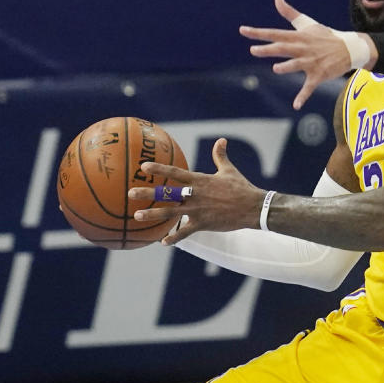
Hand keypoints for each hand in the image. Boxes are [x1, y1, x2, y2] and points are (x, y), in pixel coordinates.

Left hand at [128, 138, 264, 244]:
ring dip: (152, 215)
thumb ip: (220, 156)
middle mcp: (195, 195)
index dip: (159, 169)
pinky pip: (185, 232)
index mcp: (200, 180)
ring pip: (170, 213)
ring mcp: (198, 210)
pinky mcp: (203, 224)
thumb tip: (221, 140)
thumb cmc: (241, 187)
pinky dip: (174, 238)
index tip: (143, 167)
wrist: (253, 207)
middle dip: (147, 193)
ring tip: (137, 216)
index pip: (175, 173)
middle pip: (167, 193)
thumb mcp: (229, 170)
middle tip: (130, 193)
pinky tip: (162, 242)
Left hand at [240, 0, 365, 109]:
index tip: (243, 31)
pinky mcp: (319, 74)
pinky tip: (296, 105)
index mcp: (298, 37)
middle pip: (284, 48)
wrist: (349, 48)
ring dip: (287, 67)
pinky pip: (309, 87)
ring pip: (297, 65)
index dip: (259, 33)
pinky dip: (303, 96)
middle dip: (269, 49)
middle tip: (253, 50)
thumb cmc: (324, 36)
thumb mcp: (307, 22)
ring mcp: (311, 62)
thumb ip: (289, 12)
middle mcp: (303, 48)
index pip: (275, 33)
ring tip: (276, 69)